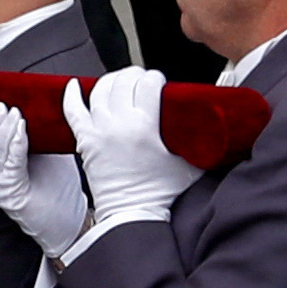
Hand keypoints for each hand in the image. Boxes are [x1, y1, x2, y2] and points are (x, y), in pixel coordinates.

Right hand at [0, 101, 86, 254]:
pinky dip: (15, 144)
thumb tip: (30, 105)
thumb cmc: (57, 185)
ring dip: (1, 129)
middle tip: (2, 107)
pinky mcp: (10, 192)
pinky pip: (9, 162)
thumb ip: (29, 131)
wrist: (70, 216)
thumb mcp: (40, 150)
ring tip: (15, 115)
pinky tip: (22, 131)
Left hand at [68, 68, 195, 232]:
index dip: (156, 77)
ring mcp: (98, 131)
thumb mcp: (189, 161)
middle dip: (135, 74)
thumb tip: (215, 125)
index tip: (160, 81)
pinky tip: (75, 85)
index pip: (148, 84)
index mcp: (144, 127)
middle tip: (142, 79)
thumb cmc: (160, 192)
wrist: (131, 213)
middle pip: (123, 82)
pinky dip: (71, 95)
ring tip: (121, 80)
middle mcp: (118, 125)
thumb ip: (200, 141)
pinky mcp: (84, 141)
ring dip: (112, 80)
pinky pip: (72, 111)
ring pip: (100, 90)